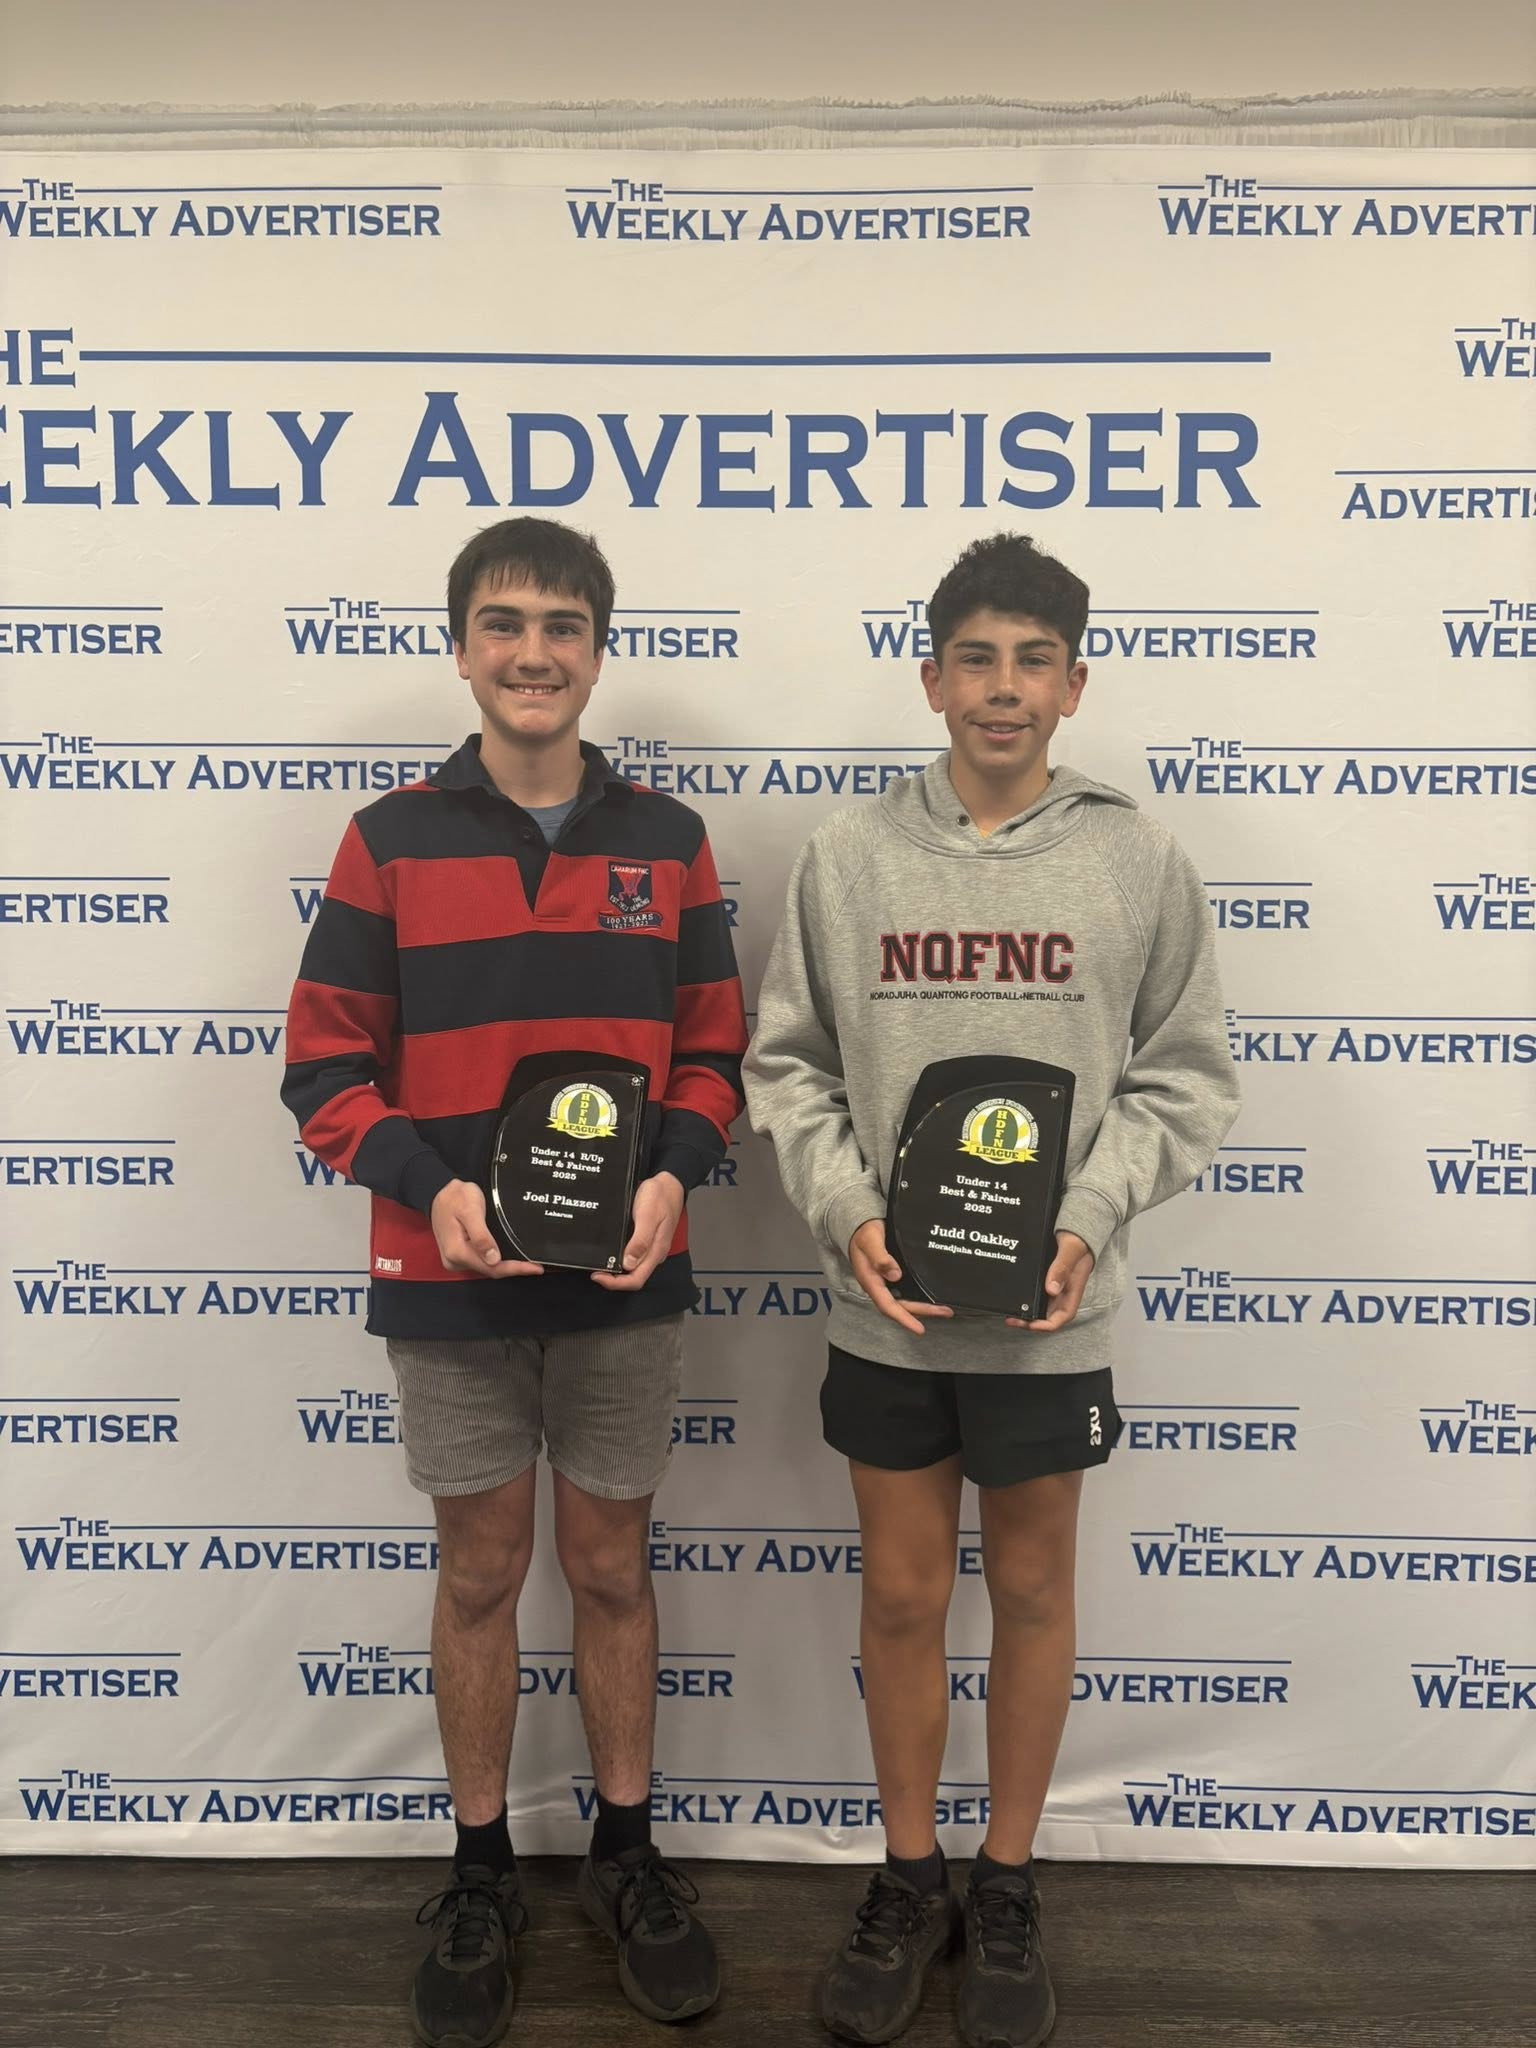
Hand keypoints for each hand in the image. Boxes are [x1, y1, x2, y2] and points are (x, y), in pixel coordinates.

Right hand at [429, 1179, 543, 1278]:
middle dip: (513, 1269)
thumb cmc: (455, 1198)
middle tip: (536, 1266)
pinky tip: (509, 1258)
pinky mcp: (458, 1255)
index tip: (535, 1268)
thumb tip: (494, 1259)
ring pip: (486, 1268)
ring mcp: (455, 1259)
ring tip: (526, 1263)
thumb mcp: (470, 1211)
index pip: (492, 1268)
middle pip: (490, 1270)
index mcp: (457, 1252)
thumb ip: (481, 1237)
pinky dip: (496, 1261)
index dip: (515, 1269)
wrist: (437, 1193)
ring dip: (505, 1266)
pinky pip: (481, 1261)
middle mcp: (455, 1261)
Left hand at [590, 1172, 684, 1290]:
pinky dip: (620, 1259)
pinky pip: (634, 1256)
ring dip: (616, 1271)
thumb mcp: (648, 1215)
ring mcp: (651, 1247)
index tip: (598, 1276)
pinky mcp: (647, 1241)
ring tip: (600, 1264)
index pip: (636, 1279)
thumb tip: (628, 1263)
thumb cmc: (660, 1196)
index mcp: (656, 1250)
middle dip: (613, 1279)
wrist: (669, 1184)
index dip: (616, 1283)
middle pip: (634, 1277)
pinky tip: (611, 1253)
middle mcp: (654, 1253)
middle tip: (595, 1272)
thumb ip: (640, 1240)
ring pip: (633, 1268)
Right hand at [848, 1219, 953, 1336]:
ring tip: (944, 1309)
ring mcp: (886, 1283)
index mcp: (871, 1281)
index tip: (919, 1330)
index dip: (904, 1319)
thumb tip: (895, 1276)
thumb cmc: (863, 1232)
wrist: (859, 1225)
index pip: (888, 1306)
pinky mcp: (892, 1277)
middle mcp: (879, 1286)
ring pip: (905, 1301)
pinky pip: (906, 1292)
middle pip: (902, 1306)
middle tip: (945, 1312)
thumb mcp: (870, 1241)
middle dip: (923, 1312)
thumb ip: (881, 1258)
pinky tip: (931, 1296)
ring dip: (924, 1307)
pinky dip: (920, 1297)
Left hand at [1007, 1231, 1093, 1331]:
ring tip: (1010, 1311)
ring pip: (1042, 1306)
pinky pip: (1038, 1293)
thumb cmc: (1079, 1238)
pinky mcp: (1049, 1278)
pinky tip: (1015, 1295)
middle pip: (1048, 1315)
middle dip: (1030, 1322)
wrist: (1078, 1227)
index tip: (1029, 1324)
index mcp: (1073, 1288)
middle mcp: (1065, 1290)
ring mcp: (1057, 1285)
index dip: (1046, 1325)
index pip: (1063, 1316)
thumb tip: (1051, 1289)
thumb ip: (1062, 1268)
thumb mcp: (1070, 1249)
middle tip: (1011, 1319)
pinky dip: (1027, 1298)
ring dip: (1027, 1312)